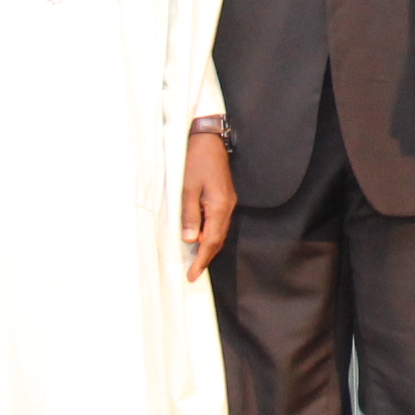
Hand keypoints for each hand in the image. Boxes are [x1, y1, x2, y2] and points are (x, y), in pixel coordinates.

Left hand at [181, 130, 236, 279]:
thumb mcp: (187, 188)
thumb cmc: (195, 161)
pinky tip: (199, 237)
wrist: (207, 139)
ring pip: (219, 232)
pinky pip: (218, 222)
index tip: (192, 274)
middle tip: (193, 273)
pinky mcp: (224, 197)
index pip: (211, 241)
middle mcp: (228, 206)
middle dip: (206, 257)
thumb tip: (191, 239)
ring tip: (194, 260)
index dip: (202, 260)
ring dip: (208, 247)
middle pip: (218, 240)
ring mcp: (228, 202)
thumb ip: (189, 215)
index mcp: (219, 206)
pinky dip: (209, 234)